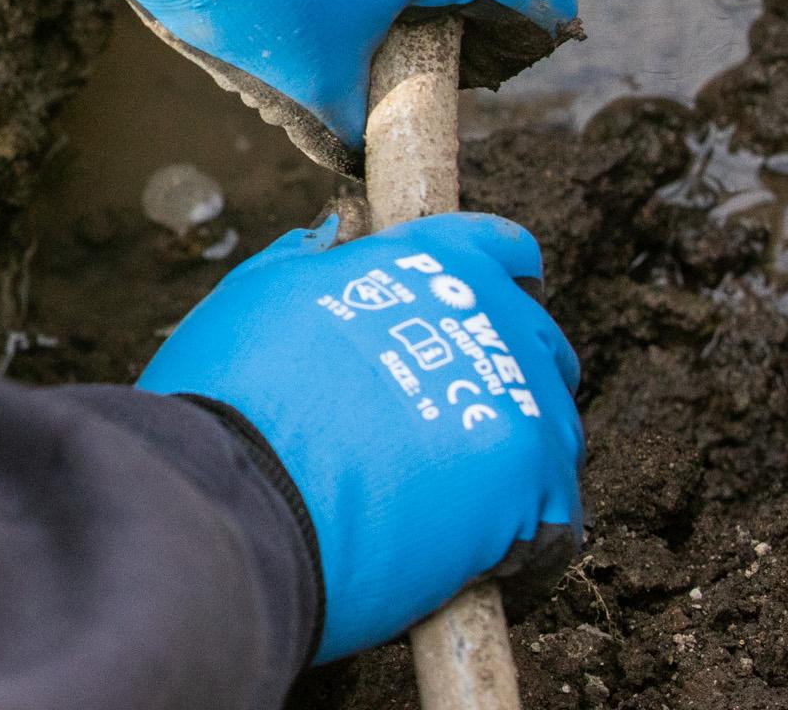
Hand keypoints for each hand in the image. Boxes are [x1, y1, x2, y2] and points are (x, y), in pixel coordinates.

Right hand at [139, 214, 583, 664]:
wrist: (235, 497)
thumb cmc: (231, 393)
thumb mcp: (256, 296)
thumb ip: (306, 263)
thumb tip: (329, 240)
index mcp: (431, 263)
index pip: (498, 248)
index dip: (491, 276)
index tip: (471, 312)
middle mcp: (490, 319)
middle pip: (535, 340)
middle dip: (502, 370)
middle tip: (443, 415)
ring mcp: (519, 403)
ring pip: (552, 426)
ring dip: (511, 451)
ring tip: (449, 491)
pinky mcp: (534, 485)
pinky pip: (556, 513)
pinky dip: (521, 532)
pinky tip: (468, 546)